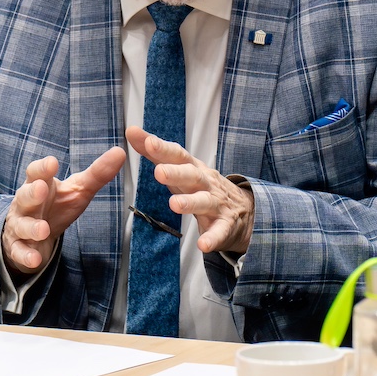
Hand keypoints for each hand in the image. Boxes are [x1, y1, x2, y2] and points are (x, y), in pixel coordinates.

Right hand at [3, 148, 126, 275]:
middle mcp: (26, 203)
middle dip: (32, 193)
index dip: (43, 168)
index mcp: (39, 184)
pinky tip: (35, 259)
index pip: (37, 173)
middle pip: (25, 196)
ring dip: (31, 227)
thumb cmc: (57, 205)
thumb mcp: (78, 189)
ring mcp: (20, 225)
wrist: (35, 235)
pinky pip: (19, 251)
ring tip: (43, 229)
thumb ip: (97, 173)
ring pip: (22, 224)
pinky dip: (26, 255)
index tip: (52, 162)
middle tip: (41, 189)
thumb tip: (120, 152)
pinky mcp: (18, 247)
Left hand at [126, 126, 253, 255]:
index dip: (163, 149)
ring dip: (190, 203)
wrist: (244, 210)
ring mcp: (217, 204)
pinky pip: (219, 232)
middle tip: (158, 172)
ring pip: (204, 201)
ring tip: (175, 205)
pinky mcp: (225, 225)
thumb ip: (156, 152)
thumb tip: (132, 131)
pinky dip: (212, 237)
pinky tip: (203, 244)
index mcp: (193, 168)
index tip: (147, 142)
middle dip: (176, 173)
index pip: (178, 155)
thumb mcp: (181, 167)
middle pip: (192, 175)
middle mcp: (205, 183)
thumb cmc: (203, 185)